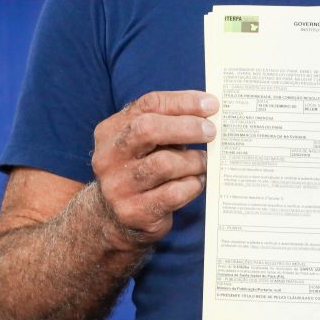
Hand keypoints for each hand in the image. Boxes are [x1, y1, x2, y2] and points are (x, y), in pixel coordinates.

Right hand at [90, 89, 217, 246]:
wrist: (114, 218)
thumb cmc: (141, 169)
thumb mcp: (144, 142)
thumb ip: (168, 123)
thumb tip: (210, 109)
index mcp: (110, 131)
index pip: (148, 104)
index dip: (183, 102)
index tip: (211, 104)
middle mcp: (109, 157)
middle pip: (148, 129)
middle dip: (186, 127)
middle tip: (211, 132)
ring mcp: (119, 186)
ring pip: (164, 163)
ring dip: (193, 160)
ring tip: (203, 162)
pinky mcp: (134, 212)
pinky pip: (173, 193)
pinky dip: (192, 185)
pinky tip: (195, 182)